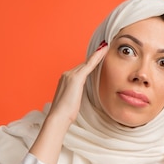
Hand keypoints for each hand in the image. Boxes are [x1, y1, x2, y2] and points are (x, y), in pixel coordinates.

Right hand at [29, 41, 107, 163]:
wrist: (58, 117)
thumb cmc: (66, 114)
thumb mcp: (73, 101)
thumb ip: (78, 93)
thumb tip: (82, 94)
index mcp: (66, 79)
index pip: (81, 69)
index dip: (90, 63)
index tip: (97, 55)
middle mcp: (67, 74)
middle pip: (84, 64)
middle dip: (94, 56)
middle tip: (104, 46)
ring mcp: (70, 75)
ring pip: (87, 63)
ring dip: (97, 54)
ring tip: (105, 46)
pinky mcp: (76, 78)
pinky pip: (89, 65)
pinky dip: (97, 57)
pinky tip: (103, 50)